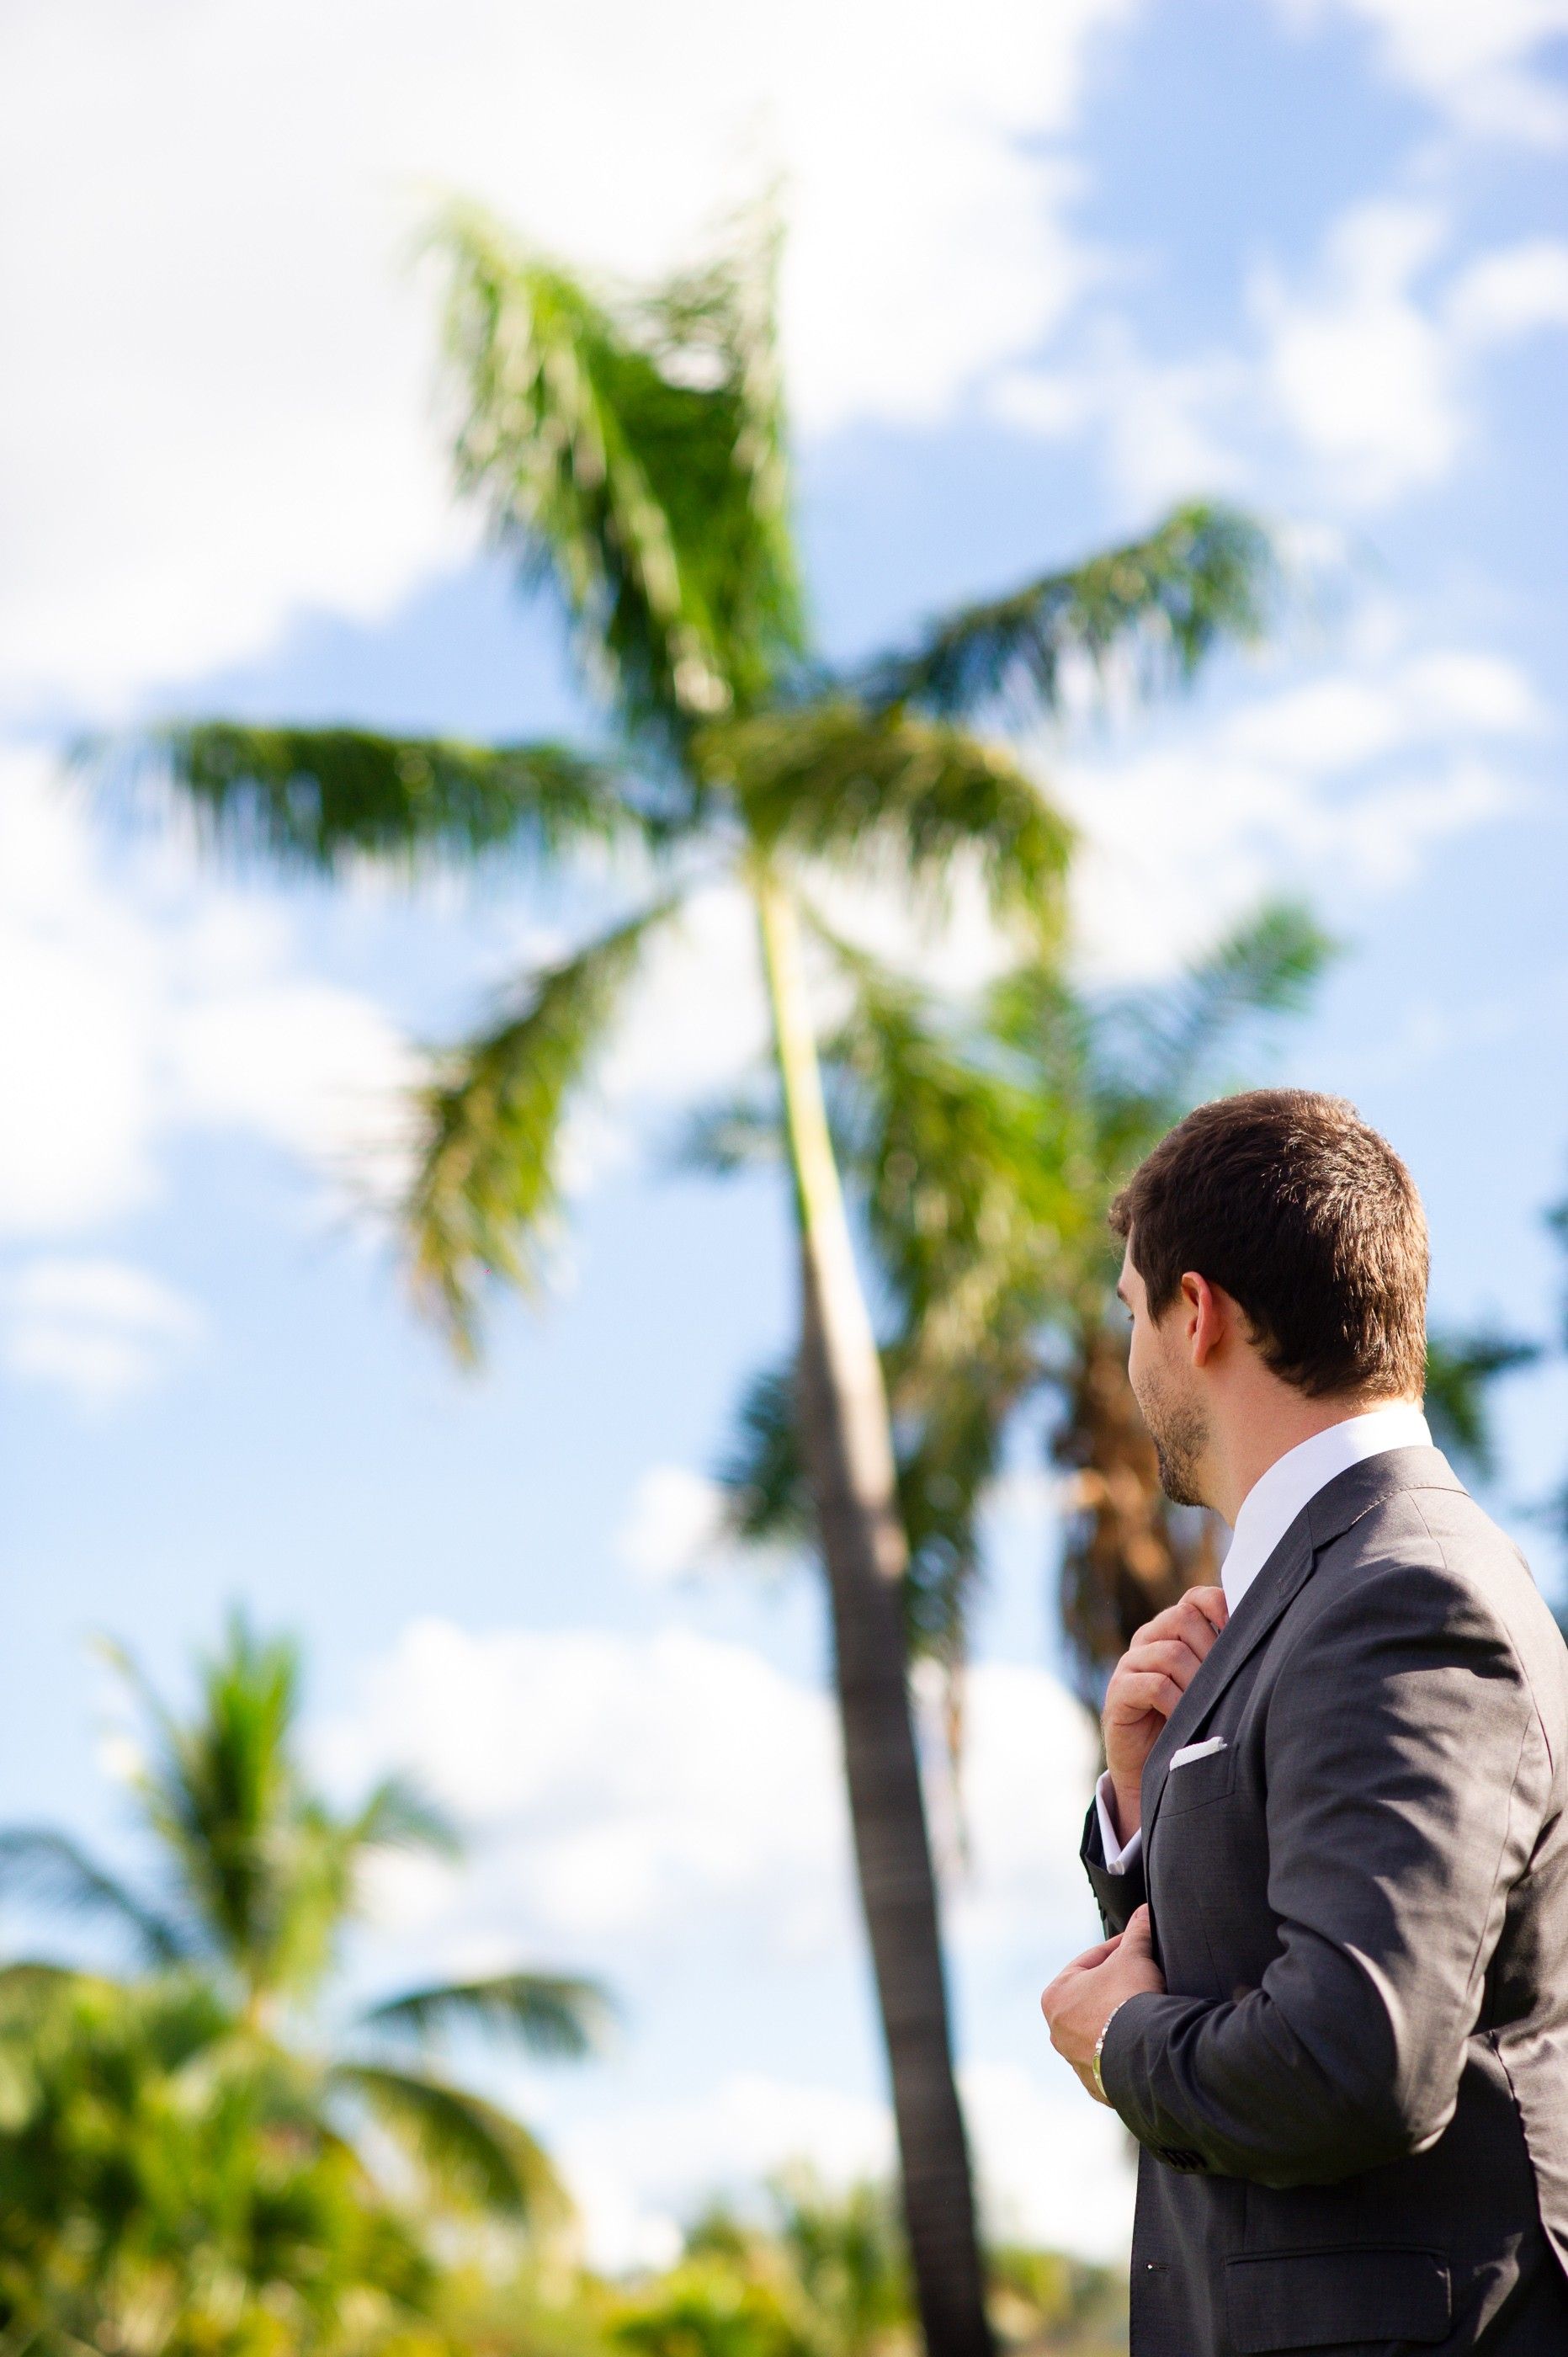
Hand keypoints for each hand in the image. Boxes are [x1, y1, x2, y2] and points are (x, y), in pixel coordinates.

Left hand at [1041, 1905, 1164, 2102]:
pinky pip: (1112, 2060)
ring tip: (1145, 2011)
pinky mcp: (1098, 2087)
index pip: (1090, 1962)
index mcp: (1055, 1996)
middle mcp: (1057, 2031)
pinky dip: (1126, 2049)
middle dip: (1116, 1986)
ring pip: (1100, 2030)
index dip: (1117, 1950)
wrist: (1145, 2054)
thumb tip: (1144, 1911)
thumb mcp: (1134, 1956)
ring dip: (1120, 2020)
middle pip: (1093, 1998)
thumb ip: (1137, 1932)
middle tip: (1142, 1976)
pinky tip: (1143, 2040)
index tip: (1136, 1945)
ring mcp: (1075, 2062)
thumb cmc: (1129, 2000)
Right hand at [1102, 1585, 1227, 1840]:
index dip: (1219, 1606)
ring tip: (1208, 1706)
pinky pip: (1155, 1685)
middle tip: (1223, 1682)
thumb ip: (1225, 1661)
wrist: (1152, 1770)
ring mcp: (1131, 1663)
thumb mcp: (1211, 1688)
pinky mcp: (1119, 1691)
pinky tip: (1187, 1720)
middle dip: (1211, 1650)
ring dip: (1197, 1682)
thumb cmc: (1191, 1724)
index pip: (1195, 1598)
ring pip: (1170, 1652)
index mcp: (1172, 1630)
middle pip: (1182, 1618)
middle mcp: (1149, 1638)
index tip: (1241, 1631)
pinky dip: (1178, 1703)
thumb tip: (1266, 1641)